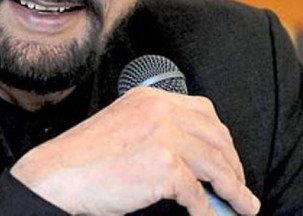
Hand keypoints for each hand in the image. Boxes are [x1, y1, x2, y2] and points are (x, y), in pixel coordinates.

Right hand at [10, 87, 260, 215]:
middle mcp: (160, 110)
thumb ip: (155, 128)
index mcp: (149, 97)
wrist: (59, 173)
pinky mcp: (164, 166)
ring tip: (243, 206)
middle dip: (233, 163)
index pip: (202, 111)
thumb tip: (191, 157)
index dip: (220, 137)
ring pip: (215, 165)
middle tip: (239, 185)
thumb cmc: (85, 156)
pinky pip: (198, 194)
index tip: (227, 156)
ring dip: (233, 189)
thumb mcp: (123, 125)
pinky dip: (207, 211)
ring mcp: (164, 136)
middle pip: (215, 136)